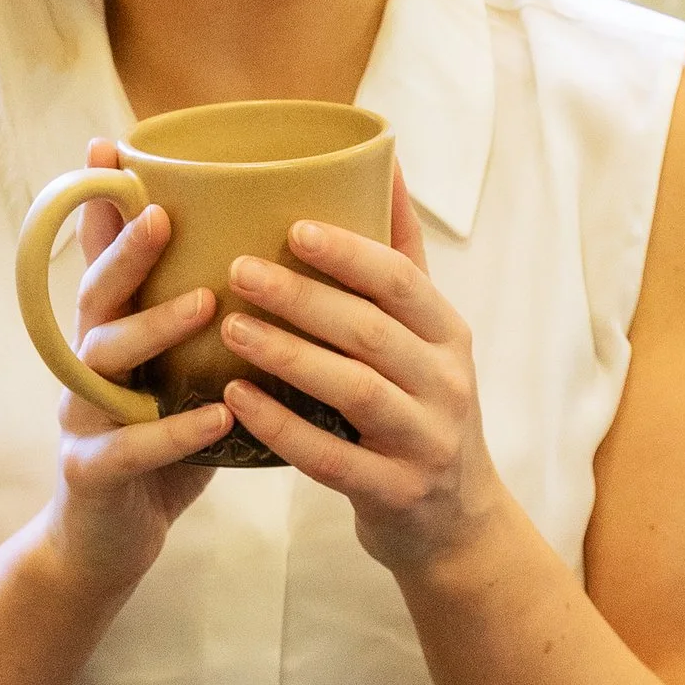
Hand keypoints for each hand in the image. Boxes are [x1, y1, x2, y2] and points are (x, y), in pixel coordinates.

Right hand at [41, 143, 231, 597]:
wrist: (111, 543)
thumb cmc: (161, 445)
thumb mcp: (179, 375)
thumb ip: (205, 322)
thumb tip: (276, 256)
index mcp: (111, 334)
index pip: (102, 257)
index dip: (103, 205)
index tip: (112, 146)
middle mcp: (86, 365)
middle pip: (95, 295)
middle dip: (126, 250)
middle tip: (167, 214)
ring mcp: (80, 418)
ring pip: (102, 360)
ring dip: (154, 328)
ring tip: (208, 305)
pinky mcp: (90, 475)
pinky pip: (127, 449)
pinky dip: (172, 432)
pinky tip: (219, 418)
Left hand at [218, 172, 512, 578]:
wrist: (454, 522)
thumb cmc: (421, 408)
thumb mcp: (427, 337)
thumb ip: (401, 258)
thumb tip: (385, 162)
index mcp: (447, 334)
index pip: (400, 281)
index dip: (348, 252)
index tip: (293, 227)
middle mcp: (444, 383)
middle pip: (370, 330)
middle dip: (303, 297)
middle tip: (238, 269)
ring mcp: (423, 441)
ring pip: (353, 389)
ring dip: (288, 355)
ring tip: (230, 328)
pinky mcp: (395, 492)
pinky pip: (332, 457)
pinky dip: (282, 427)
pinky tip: (236, 400)